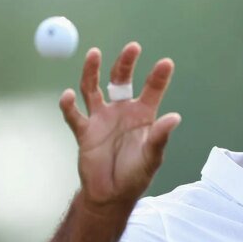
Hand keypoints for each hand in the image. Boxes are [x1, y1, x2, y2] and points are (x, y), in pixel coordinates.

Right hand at [59, 42, 180, 212]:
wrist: (111, 194)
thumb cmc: (136, 175)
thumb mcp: (152, 157)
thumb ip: (160, 136)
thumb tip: (175, 117)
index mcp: (143, 115)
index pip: (152, 90)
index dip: (158, 76)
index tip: (166, 63)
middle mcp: (122, 111)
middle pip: (121, 80)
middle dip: (126, 63)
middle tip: (133, 47)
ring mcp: (101, 118)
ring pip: (93, 88)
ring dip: (92, 71)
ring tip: (94, 54)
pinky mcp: (84, 131)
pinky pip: (73, 115)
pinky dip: (68, 105)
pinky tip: (68, 96)